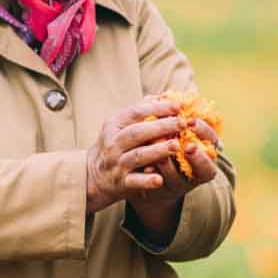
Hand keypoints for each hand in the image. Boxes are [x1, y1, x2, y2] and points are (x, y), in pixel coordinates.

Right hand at [86, 97, 186, 215]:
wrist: (94, 175)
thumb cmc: (116, 144)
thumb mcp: (121, 125)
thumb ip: (141, 110)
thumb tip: (164, 95)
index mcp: (114, 125)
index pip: (136, 112)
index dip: (158, 108)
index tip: (178, 106)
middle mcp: (114, 143)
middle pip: (137, 133)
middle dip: (161, 127)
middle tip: (183, 123)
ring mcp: (117, 163)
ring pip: (138, 156)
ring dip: (157, 151)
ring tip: (176, 146)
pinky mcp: (121, 182)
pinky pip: (135, 181)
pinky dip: (146, 181)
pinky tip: (160, 179)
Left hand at [126, 117, 220, 217]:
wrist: (155, 172)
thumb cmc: (170, 144)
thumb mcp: (176, 130)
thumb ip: (174, 116)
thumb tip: (166, 94)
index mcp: (206, 152)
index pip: (213, 144)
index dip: (204, 134)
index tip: (192, 123)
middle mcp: (198, 172)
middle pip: (206, 167)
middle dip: (196, 155)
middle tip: (187, 144)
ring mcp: (181, 184)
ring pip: (179, 177)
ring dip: (169, 164)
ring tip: (161, 155)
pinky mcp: (165, 191)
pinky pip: (160, 185)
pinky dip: (154, 176)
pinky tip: (147, 167)